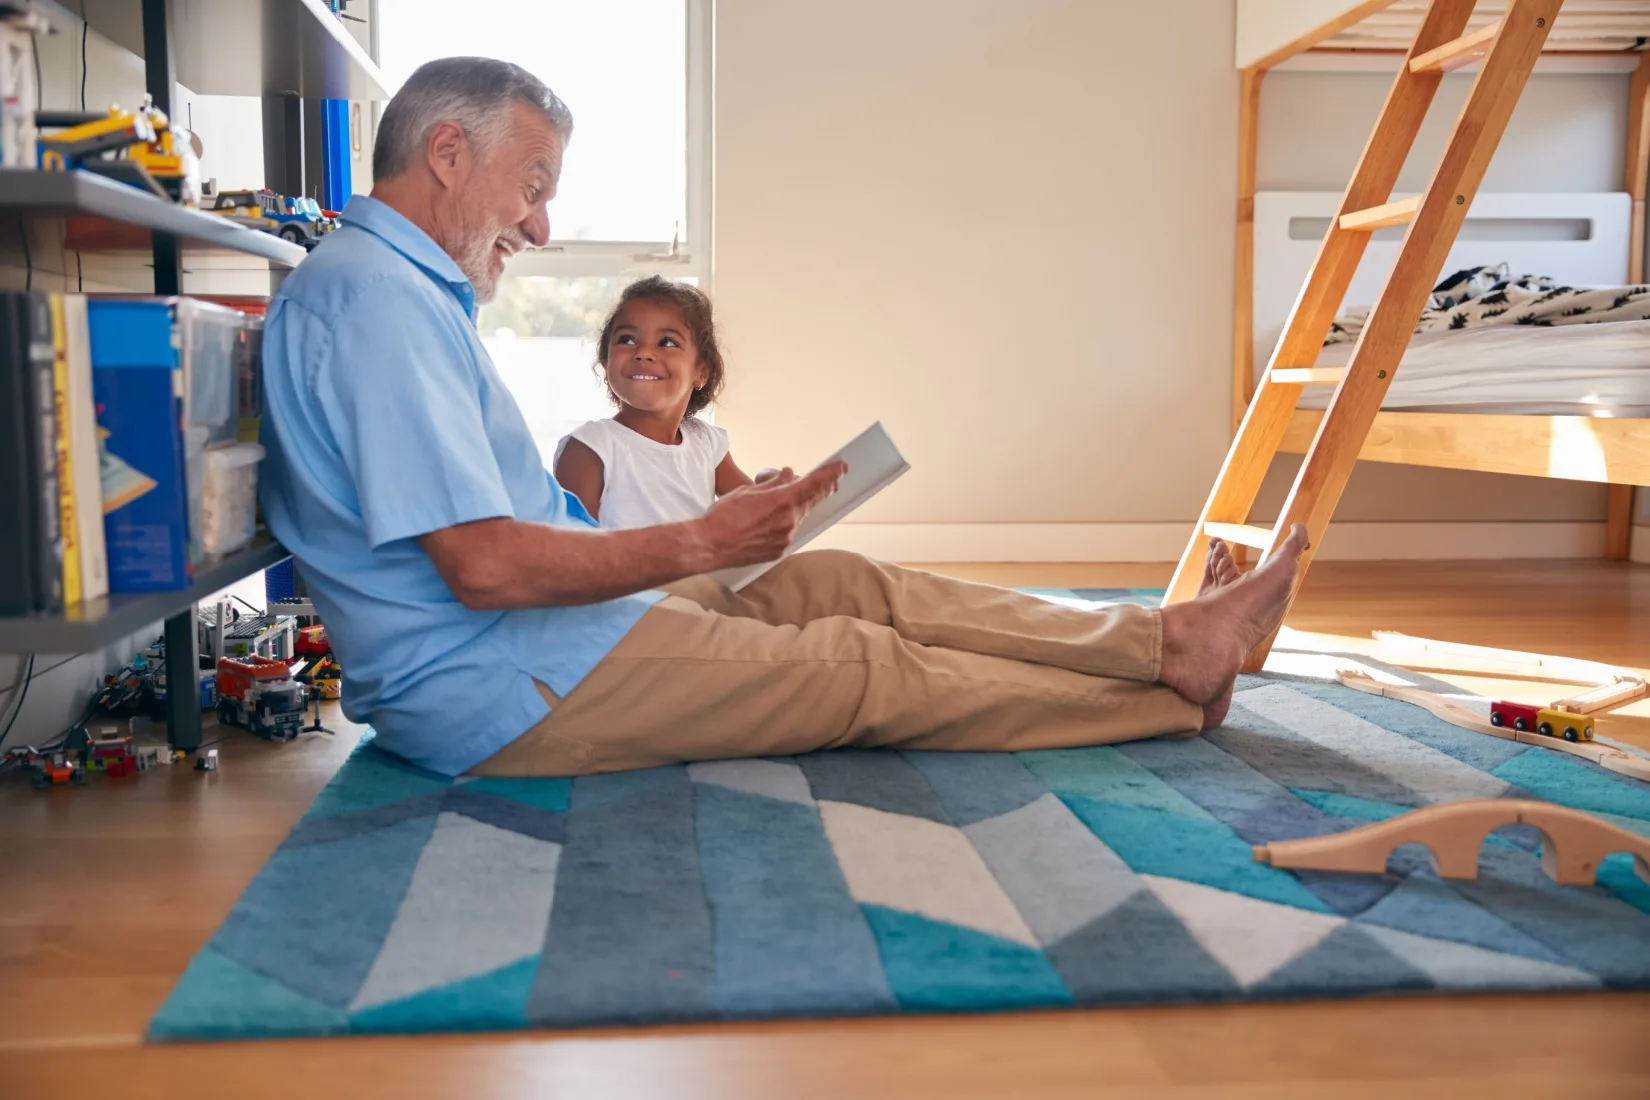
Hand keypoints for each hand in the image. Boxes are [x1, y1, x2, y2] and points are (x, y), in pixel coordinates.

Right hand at [695, 461, 847, 569]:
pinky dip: (787, 521)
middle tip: (832, 479)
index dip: (830, 474)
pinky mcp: (779, 551)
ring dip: (800, 505)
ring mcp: (786, 538)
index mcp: (783, 501)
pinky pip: (790, 532)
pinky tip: (775, 518)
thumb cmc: (724, 516)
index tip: (841, 467)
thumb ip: (773, 484)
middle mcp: (789, 521)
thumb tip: (788, 475)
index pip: (814, 484)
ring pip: (800, 516)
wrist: (710, 545)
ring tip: (793, 497)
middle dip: (822, 489)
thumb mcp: (747, 491)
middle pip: (812, 501)